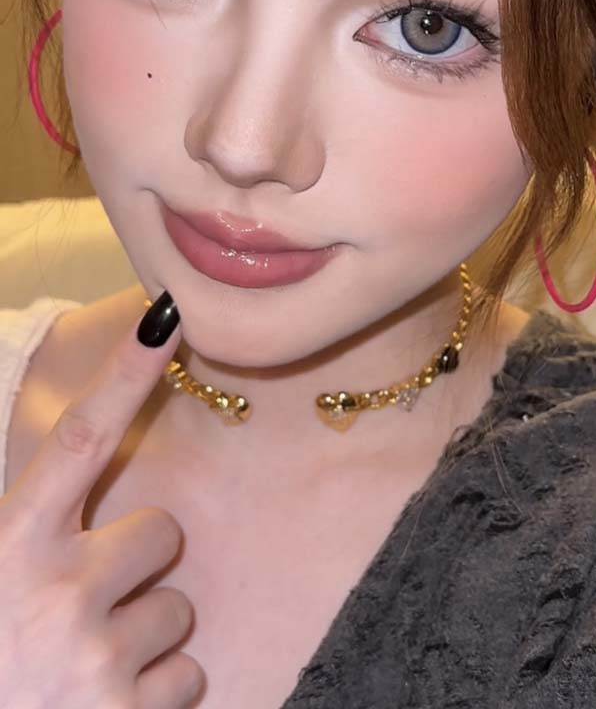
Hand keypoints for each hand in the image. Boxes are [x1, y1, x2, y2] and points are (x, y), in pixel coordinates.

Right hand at [0, 291, 204, 707]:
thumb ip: (36, 530)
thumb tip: (87, 459)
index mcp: (9, 550)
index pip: (80, 440)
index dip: (124, 375)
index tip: (165, 316)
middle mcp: (55, 594)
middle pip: (162, 531)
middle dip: (139, 563)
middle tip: (84, 606)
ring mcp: (97, 659)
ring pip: (178, 609)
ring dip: (144, 637)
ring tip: (86, 667)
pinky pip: (188, 675)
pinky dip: (155, 693)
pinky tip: (106, 708)